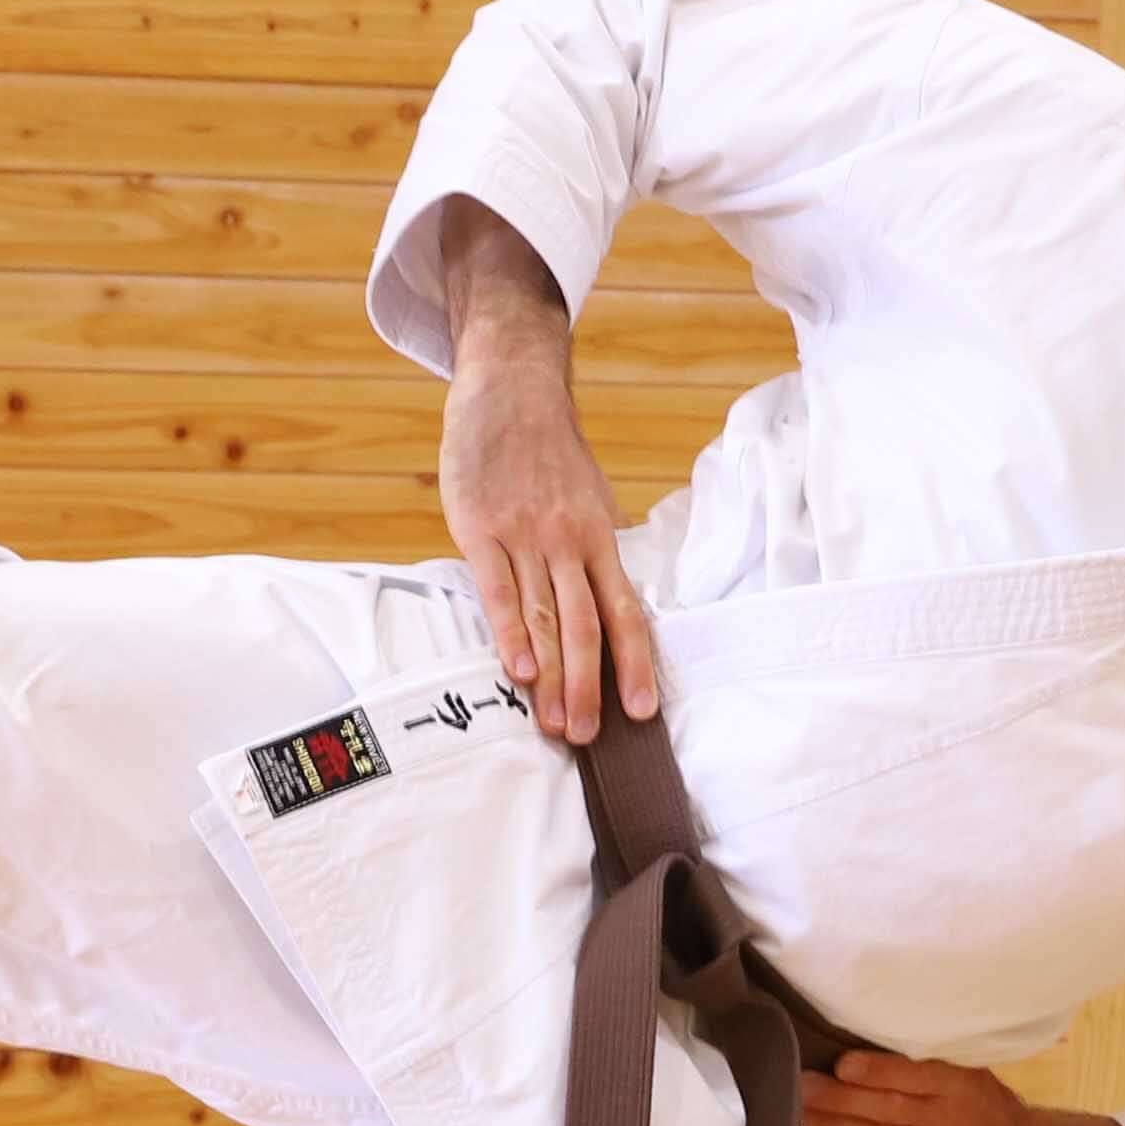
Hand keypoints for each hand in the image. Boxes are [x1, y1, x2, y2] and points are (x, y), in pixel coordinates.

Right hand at [424, 204, 658, 744]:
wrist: (512, 387)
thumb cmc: (548, 451)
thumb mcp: (585, 496)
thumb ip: (592, 551)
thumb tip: (605, 609)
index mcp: (599, 536)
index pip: (626, 612)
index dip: (636, 665)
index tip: (643, 713)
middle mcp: (569, 540)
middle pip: (586, 627)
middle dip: (588, 689)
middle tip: (586, 738)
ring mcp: (525, 535)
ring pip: (546, 618)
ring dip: (552, 678)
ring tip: (554, 725)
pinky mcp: (481, 528)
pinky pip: (499, 591)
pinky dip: (512, 634)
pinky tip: (517, 672)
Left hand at [799, 1052, 1124, 1125]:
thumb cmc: (989, 1116)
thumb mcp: (973, 1082)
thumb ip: (930, 1071)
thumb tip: (864, 1052)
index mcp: (959, 1085)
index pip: (910, 1073)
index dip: (873, 1068)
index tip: (840, 1064)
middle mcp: (949, 1120)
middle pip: (885, 1105)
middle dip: (837, 1096)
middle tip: (800, 1086)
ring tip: (801, 1114)